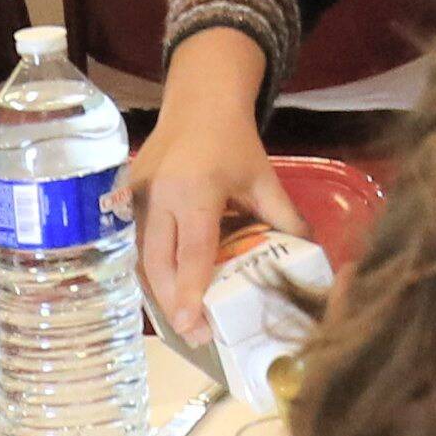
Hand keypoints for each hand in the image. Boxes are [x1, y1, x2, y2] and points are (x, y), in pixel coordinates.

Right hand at [131, 62, 309, 335]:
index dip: (191, 290)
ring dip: (159, 292)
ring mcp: (137, 196)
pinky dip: (150, 271)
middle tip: (196, 335)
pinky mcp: (127, 198)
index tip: (193, 325)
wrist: (198, 100)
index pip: (192, 250)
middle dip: (173, 303)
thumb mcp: (263, 177)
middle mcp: (160, 195)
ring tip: (184, 321)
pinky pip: (136, 244)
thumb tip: (308, 253)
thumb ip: (284, 216)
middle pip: (159, 263)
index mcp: (196, 189)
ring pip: (142, 258)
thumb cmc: (233, 140)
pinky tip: (168, 291)